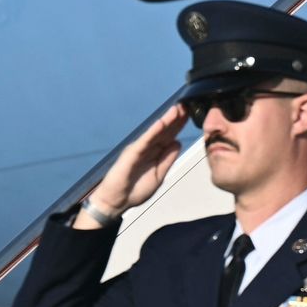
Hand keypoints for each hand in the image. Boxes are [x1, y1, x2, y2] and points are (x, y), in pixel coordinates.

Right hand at [76, 107, 188, 227]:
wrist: (115, 202)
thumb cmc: (134, 190)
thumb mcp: (158, 176)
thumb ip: (167, 160)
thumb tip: (177, 143)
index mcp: (154, 153)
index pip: (169, 136)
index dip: (179, 126)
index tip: (190, 114)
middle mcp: (147, 148)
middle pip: (164, 131)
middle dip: (175, 119)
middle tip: (187, 105)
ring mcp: (139, 149)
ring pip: (155, 132)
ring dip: (166, 121)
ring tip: (177, 109)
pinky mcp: (131, 154)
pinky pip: (144, 141)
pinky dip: (152, 132)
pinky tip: (161, 123)